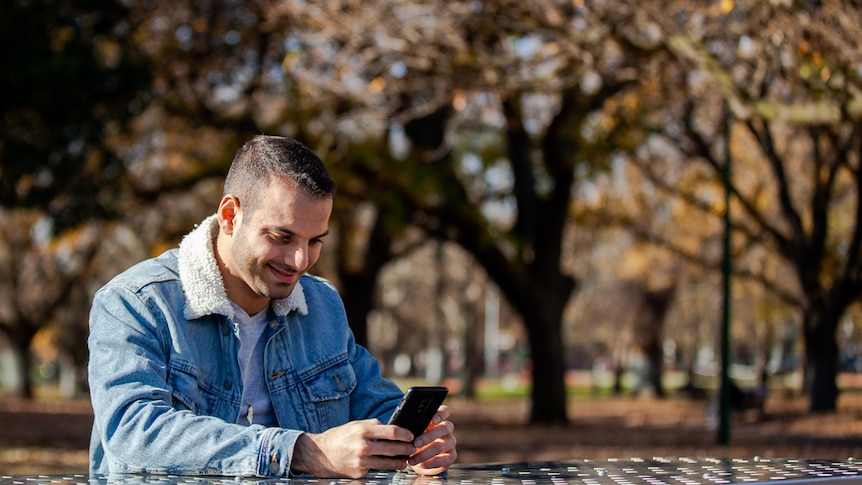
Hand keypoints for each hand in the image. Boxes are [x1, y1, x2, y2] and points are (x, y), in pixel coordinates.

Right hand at [291, 419, 415, 477]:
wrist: (319, 454)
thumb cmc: (339, 437)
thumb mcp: (355, 424)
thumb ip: (373, 424)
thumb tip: (390, 427)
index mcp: (363, 430)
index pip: (391, 432)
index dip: (405, 434)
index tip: (411, 436)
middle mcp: (362, 446)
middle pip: (392, 449)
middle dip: (406, 449)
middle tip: (412, 449)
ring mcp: (361, 461)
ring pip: (387, 463)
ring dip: (399, 462)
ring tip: (404, 461)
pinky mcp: (358, 473)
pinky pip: (375, 469)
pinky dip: (382, 467)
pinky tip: (387, 464)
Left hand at [407, 405, 456, 475]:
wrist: (419, 458)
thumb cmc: (415, 441)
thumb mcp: (413, 432)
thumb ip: (412, 428)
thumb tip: (403, 428)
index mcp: (438, 419)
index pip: (445, 411)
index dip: (441, 414)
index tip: (433, 420)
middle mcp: (447, 429)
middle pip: (444, 428)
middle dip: (428, 436)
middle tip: (416, 444)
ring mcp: (450, 442)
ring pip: (442, 445)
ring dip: (425, 453)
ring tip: (413, 459)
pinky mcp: (451, 456)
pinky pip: (446, 459)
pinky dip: (433, 463)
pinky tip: (423, 465)